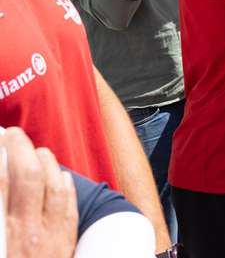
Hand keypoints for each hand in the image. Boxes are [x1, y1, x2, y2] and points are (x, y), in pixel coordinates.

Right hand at [0, 127, 77, 257]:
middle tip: (11, 134)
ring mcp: (49, 234)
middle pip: (25, 174)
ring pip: (51, 183)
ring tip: (34, 149)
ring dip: (43, 159)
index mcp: (1, 233)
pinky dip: (62, 183)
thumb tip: (0, 183)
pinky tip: (57, 174)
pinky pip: (68, 203)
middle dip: (19, 147)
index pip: (0, 183)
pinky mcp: (66, 240)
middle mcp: (24, 232)